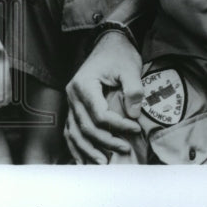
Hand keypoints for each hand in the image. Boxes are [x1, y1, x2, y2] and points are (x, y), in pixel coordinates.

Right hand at [64, 31, 142, 163]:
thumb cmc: (120, 55)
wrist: (109, 44)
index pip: (99, 114)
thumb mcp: (130, 68)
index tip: (136, 129)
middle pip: (86, 127)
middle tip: (125, 148)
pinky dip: (77, 147)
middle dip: (106, 141)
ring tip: (104, 162)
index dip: (118, 125)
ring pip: (74, 133)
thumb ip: (133, 90)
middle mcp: (72, 95)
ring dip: (88, 150)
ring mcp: (70, 102)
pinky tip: (85, 160)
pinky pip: (71, 131)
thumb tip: (133, 115)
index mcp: (84, 85)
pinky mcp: (73, 107)